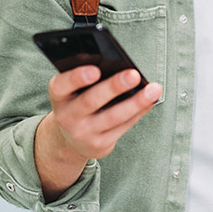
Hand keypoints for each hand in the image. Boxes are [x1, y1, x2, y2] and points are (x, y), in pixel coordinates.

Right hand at [46, 65, 161, 160]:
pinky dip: (139, 112)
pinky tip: (151, 101)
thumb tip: (122, 66)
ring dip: (136, 102)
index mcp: (58, 95)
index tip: (95, 70)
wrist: (72, 138)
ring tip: (153, 89)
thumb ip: (88, 78)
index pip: (62, 85)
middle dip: (114, 87)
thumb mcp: (73, 90)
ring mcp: (83, 133)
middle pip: (91, 100)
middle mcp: (67, 116)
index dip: (77, 78)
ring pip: (113, 117)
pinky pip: (123, 126)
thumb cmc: (78, 102)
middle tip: (133, 75)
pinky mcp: (99, 145)